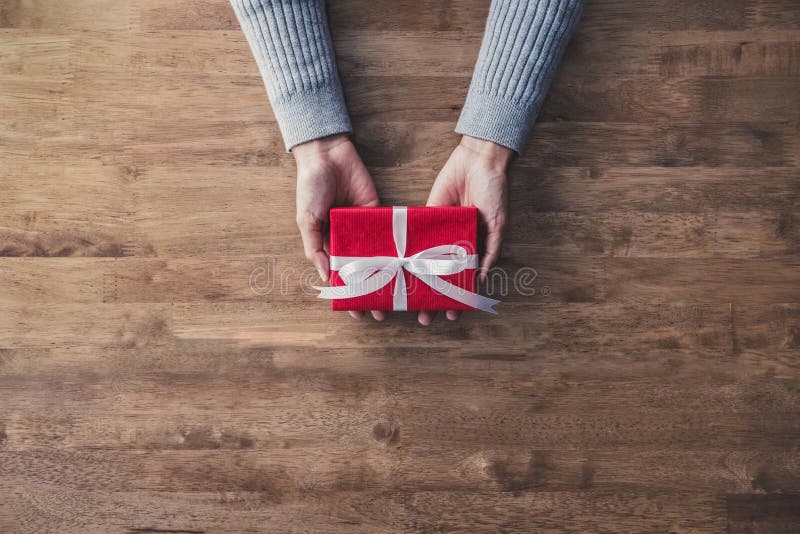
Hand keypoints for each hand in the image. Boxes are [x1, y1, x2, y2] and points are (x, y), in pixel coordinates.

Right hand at [293, 134, 384, 320]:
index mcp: (328, 242)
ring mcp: (364, 227)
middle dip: (371, 290)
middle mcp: (348, 239)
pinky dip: (396, 248)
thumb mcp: (306, 220)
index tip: (355, 311)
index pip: (339, 275)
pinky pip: (387, 232)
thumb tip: (324, 276)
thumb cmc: (310, 188)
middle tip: (380, 311)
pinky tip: (404, 265)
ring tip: (395, 296)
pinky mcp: (378, 212)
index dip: (347, 293)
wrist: (327, 155)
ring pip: (378, 256)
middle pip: (362, 270)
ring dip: (387, 275)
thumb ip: (315, 247)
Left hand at [420, 135, 511, 324]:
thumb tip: (481, 278)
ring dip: (416, 282)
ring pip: (424, 262)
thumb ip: (490, 251)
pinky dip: (406, 252)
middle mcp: (456, 243)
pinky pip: (415, 236)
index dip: (458, 298)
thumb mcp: (498, 224)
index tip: (453, 315)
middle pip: (441, 276)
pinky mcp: (426, 216)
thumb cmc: (495, 191)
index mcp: (476, 248)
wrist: (479, 160)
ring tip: (408, 301)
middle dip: (433, 297)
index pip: (464, 280)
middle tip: (424, 316)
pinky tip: (398, 268)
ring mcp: (440, 231)